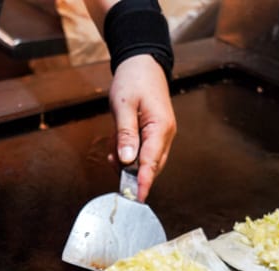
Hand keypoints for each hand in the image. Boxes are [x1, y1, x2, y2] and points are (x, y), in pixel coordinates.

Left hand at [109, 54, 175, 201]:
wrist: (141, 64)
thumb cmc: (133, 80)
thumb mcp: (123, 106)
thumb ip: (125, 134)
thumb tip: (126, 160)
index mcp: (161, 127)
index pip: (151, 162)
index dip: (143, 181)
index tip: (137, 197)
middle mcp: (165, 135)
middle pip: (151, 167)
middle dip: (131, 173)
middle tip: (113, 167)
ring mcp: (161, 136)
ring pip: (145, 162)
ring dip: (126, 162)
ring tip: (113, 145)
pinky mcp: (154, 136)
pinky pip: (141, 153)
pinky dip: (127, 154)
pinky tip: (116, 144)